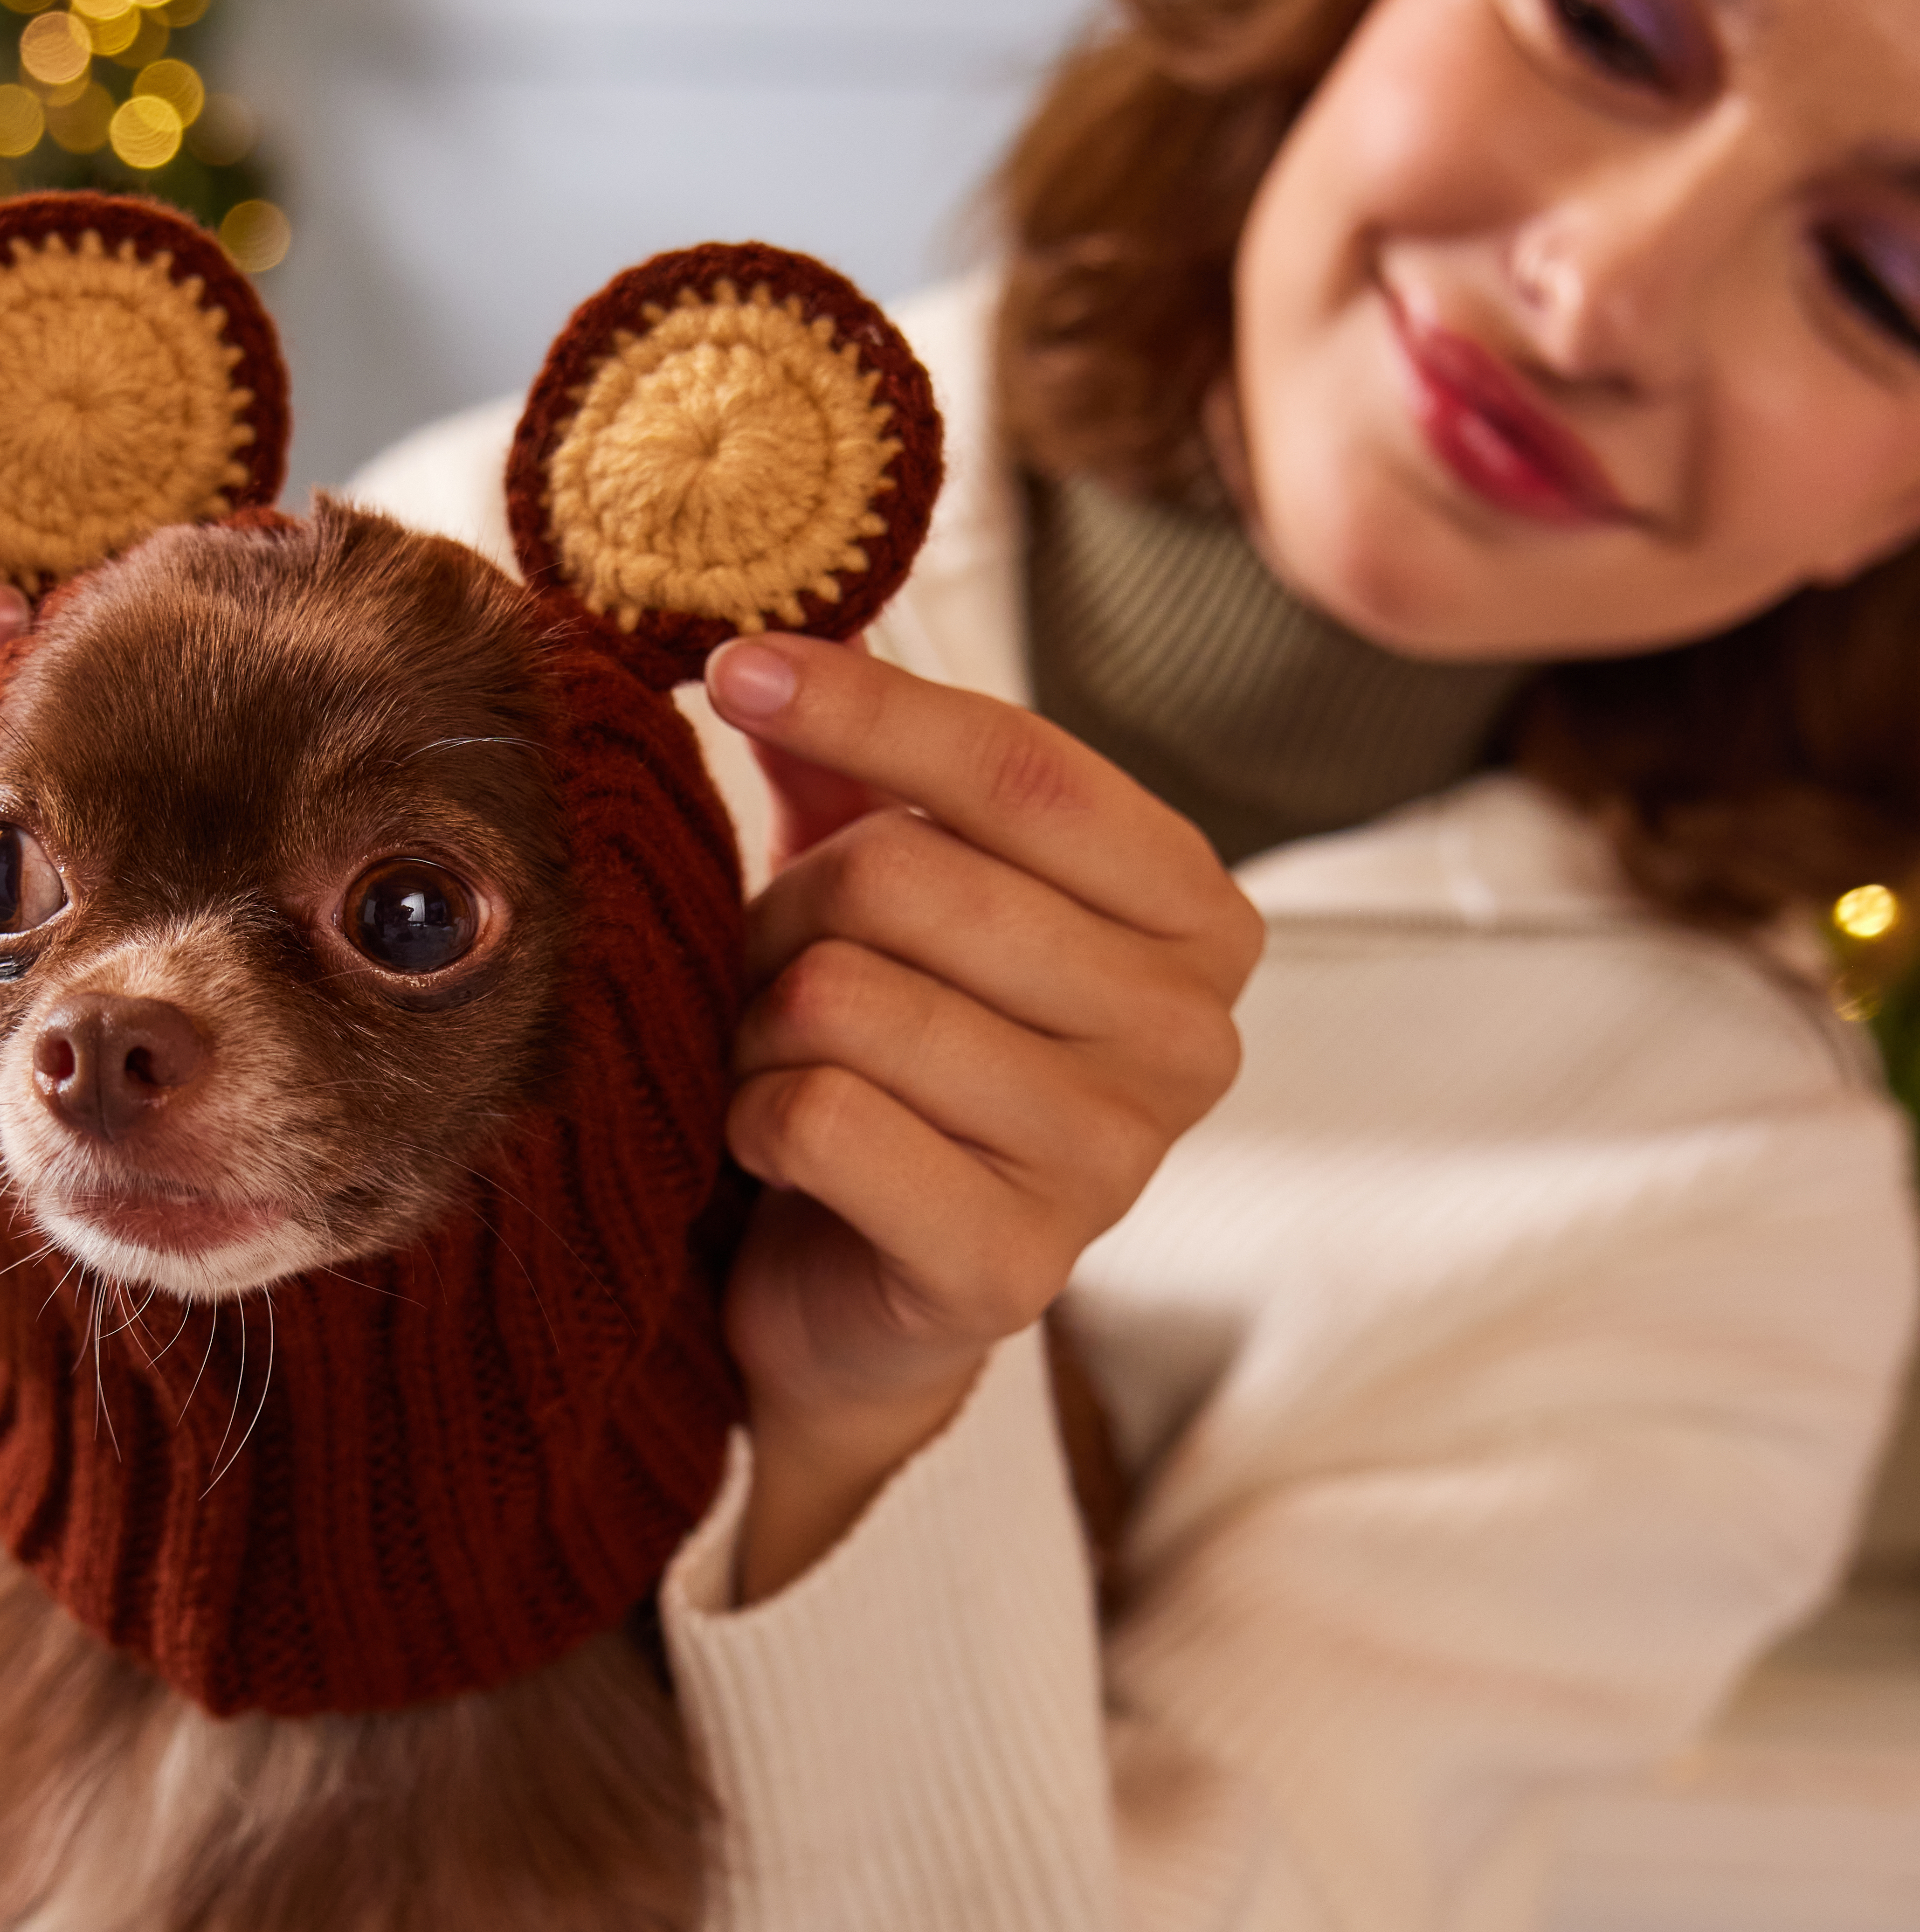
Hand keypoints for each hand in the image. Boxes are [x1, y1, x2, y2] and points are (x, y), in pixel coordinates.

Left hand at [704, 634, 1261, 1600]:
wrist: (852, 1293)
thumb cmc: (885, 1062)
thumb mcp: (887, 893)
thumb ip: (858, 766)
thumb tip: (770, 638)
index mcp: (1196, 916)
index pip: (1020, 767)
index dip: (865, 705)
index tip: (735, 668)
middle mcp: (1189, 1039)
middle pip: (909, 880)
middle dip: (789, 914)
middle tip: (765, 970)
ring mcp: (1112, 1164)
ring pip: (845, 1002)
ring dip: (761, 1025)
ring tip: (774, 1061)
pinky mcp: (1011, 1268)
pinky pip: (822, 1120)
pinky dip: (753, 1119)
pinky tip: (772, 1147)